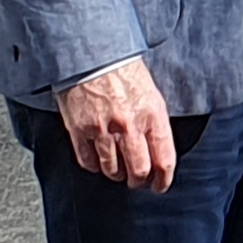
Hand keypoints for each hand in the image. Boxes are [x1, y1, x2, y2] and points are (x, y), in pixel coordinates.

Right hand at [58, 57, 176, 191]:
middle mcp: (129, 125)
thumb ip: (155, 122)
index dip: (163, 179)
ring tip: (117, 170)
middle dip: (139, 181)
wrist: (92, 56)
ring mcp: (103, 130)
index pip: (164, 158)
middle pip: (138, 171)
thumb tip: (158, 150)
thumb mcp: (151, 94)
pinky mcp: (79, 131)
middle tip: (136, 180)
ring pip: (112, 170)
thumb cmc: (123, 71)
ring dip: (116, 174)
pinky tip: (97, 160)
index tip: (160, 186)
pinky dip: (93, 166)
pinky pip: (88, 162)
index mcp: (152, 115)